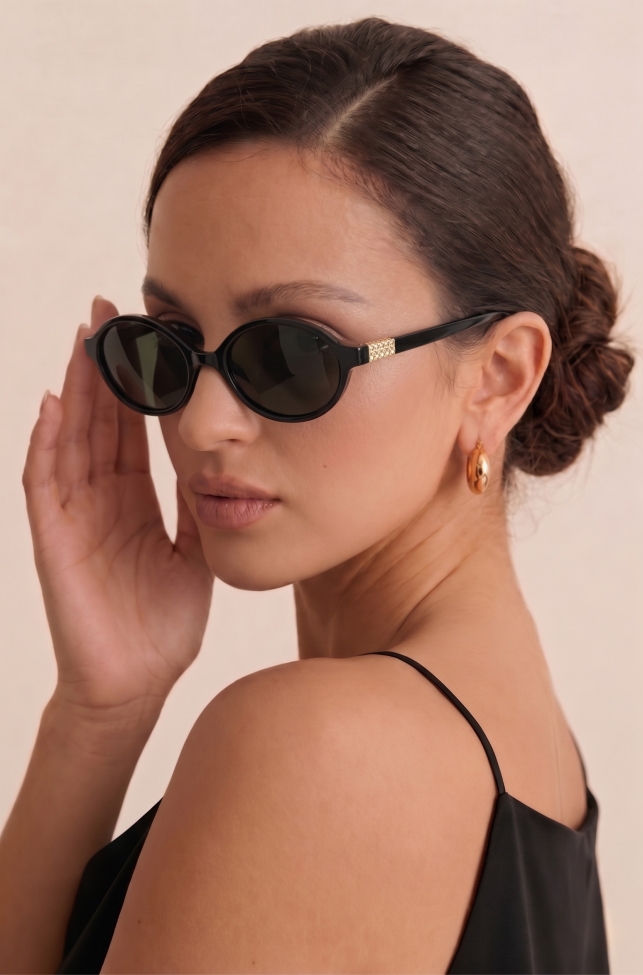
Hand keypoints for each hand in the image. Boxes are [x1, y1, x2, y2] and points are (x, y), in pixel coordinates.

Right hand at [23, 297, 213, 716]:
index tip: (144, 336)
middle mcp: (100, 499)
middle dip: (101, 368)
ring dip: (74, 390)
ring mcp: (74, 517)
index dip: (134, 384)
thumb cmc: (164, 621)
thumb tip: (214, 457)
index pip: (130, 429)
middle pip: (97, 421)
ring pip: (70, 439)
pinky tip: (51, 406)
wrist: (139, 679)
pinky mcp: (55, 540)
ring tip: (82, 341)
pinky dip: (45, 444)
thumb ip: (194, 505)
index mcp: (134, 499)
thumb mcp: (192, 548)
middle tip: (107, 312)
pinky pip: (45, 484)